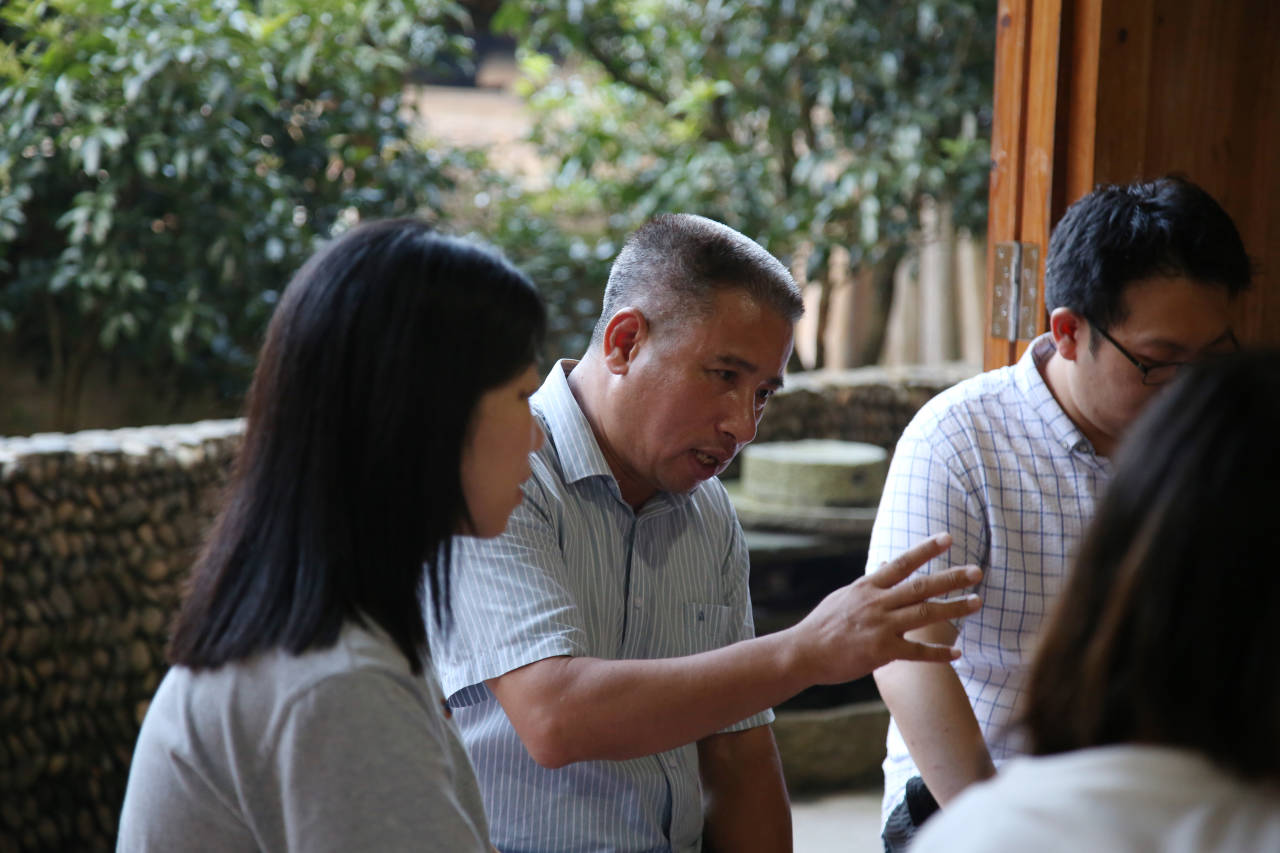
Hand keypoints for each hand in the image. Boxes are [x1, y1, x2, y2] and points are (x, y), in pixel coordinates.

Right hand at [786, 533, 980, 685]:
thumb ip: (868, 584)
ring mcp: (880, 627)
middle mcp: (876, 603)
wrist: (803, 653)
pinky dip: (938, 653)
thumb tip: (882, 565)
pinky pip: (917, 652)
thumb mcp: (843, 597)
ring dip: (954, 608)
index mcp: (867, 587)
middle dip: (951, 578)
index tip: (948, 538)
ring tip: (977, 602)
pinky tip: (958, 652)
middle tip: (976, 571)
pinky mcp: (881, 651)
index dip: (925, 549)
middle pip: (921, 586)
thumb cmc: (822, 626)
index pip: (901, 563)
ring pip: (925, 614)